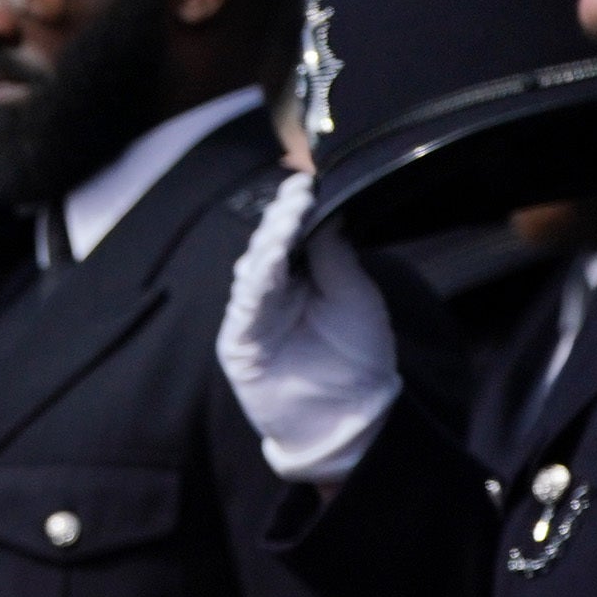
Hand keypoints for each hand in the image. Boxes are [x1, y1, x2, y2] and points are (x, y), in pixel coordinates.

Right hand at [216, 173, 399, 486]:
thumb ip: (336, 256)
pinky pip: (245, 304)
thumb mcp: (356, 295)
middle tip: (299, 194)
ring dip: (270, 242)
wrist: (347, 415)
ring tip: (288, 219)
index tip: (308, 181)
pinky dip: (257, 279)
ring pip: (254, 268)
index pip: (294, 232)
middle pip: (270, 244)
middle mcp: (275, 289)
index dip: (297, 207)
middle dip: (283, 218)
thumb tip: (329, 208)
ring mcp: (254, 314)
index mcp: (303, 275)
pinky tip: (270, 259)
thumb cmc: (357, 356)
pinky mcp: (240, 340)